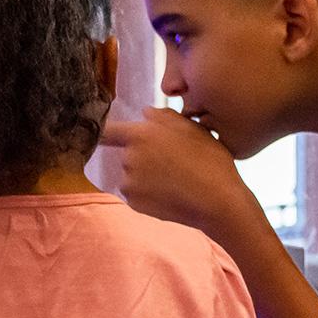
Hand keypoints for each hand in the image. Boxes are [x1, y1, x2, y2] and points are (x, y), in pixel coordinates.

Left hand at [100, 107, 263, 234]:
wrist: (217, 201)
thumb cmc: (209, 161)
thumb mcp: (193, 128)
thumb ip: (164, 116)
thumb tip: (146, 113)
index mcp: (141, 135)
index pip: (108, 130)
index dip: (104, 131)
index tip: (100, 133)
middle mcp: (129, 158)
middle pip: (127, 154)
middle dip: (143, 156)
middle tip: (171, 161)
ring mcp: (130, 183)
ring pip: (132, 176)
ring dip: (146, 176)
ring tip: (174, 179)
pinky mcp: (134, 204)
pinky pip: (137, 195)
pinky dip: (149, 194)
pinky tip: (171, 193)